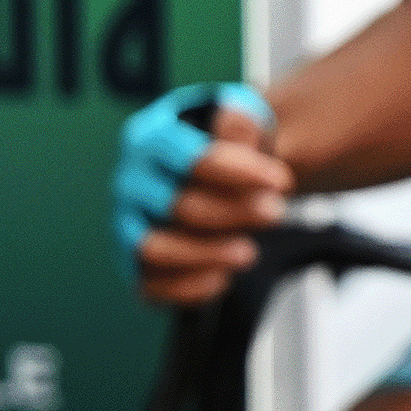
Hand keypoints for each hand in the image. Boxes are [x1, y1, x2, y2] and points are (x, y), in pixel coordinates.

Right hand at [116, 81, 290, 303]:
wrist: (214, 172)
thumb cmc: (226, 144)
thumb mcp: (239, 122)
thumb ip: (238, 123)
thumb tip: (234, 125)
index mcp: (150, 139)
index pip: (188, 158)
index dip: (237, 172)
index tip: (283, 182)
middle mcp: (130, 182)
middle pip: (176, 204)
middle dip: (232, 212)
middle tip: (276, 212)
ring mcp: (127, 223)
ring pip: (154, 248)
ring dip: (204, 254)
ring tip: (249, 253)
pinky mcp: (133, 262)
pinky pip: (148, 284)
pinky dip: (184, 288)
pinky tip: (223, 280)